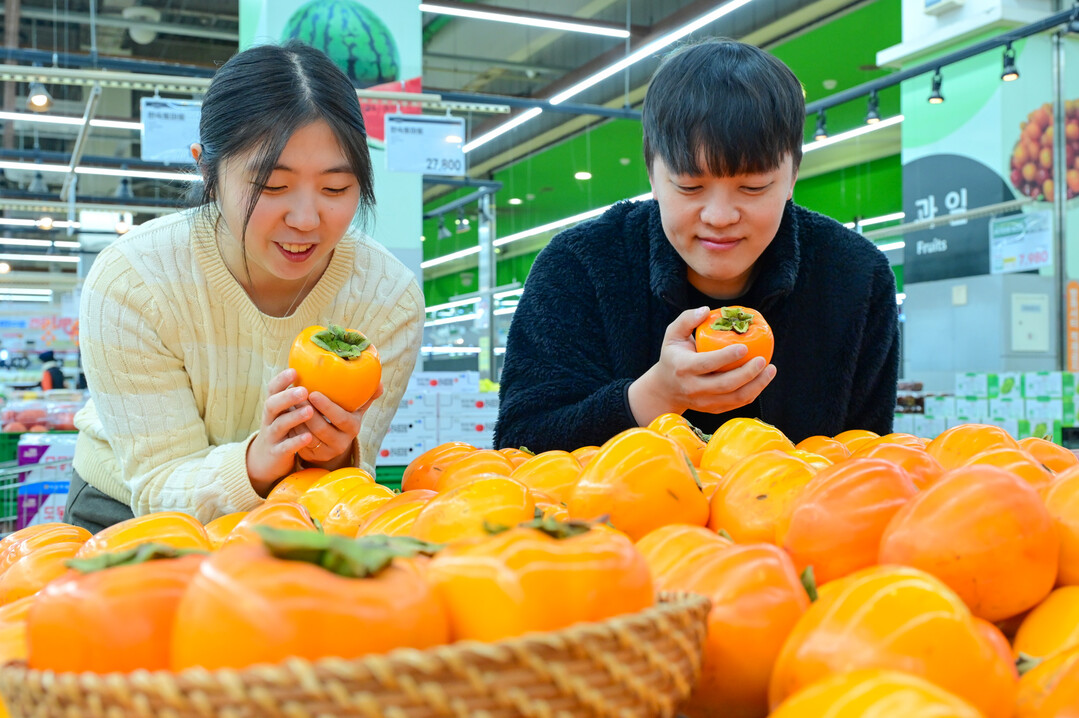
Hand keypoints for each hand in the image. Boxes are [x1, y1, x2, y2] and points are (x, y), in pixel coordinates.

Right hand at [247, 368, 319, 495]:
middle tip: (303, 390)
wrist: (266, 459)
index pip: (272, 389)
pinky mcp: (277, 453)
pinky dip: (296, 442)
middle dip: (287, 397)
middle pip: (272, 405)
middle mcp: (270, 419)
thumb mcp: (285, 411)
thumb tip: (321, 373)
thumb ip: (297, 396)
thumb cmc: (282, 429)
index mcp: (273, 406)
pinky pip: (285, 447)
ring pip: (280, 425)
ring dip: (294, 417)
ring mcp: (272, 436)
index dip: (281, 380)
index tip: (294, 371)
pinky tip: (308, 437)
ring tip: (309, 410)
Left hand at [293, 382, 384, 468]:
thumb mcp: (356, 409)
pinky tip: (285, 416)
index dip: (327, 407)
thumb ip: (367, 395)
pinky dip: (291, 429)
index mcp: (353, 428)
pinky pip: (298, 443)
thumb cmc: (343, 417)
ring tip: (288, 403)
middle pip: (322, 428)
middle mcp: (340, 442)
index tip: (313, 393)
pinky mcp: (311, 456)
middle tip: (296, 396)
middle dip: (307, 412)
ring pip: (307, 436)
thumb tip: (380, 383)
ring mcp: (325, 452)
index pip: (341, 418)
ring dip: (296, 419)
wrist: (334, 441)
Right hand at [628, 306, 776, 425]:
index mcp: (683, 368)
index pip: (706, 364)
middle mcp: (693, 388)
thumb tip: (707, 310)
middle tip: (764, 360)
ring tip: (771, 370)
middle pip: (725, 384)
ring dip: (757, 385)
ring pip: (735, 398)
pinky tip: (763, 379)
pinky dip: (753, 392)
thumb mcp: (672, 335)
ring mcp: (704, 402)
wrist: (665, 389)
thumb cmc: (673, 356)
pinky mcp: (713, 409)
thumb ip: (687, 319)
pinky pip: (737, 403)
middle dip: (748, 373)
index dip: (726, 357)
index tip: (745, 347)